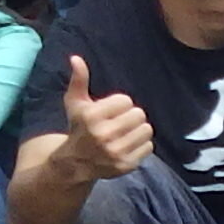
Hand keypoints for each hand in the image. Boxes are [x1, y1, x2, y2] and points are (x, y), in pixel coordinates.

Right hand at [54, 55, 152, 184]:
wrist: (75, 163)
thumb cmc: (78, 127)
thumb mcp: (75, 103)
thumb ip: (78, 79)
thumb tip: (76, 58)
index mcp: (92, 117)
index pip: (126, 101)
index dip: (119, 104)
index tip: (109, 112)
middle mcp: (103, 135)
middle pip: (139, 114)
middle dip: (130, 116)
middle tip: (120, 122)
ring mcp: (115, 152)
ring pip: (146, 130)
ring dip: (138, 130)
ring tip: (125, 133)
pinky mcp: (126, 165)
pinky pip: (149, 147)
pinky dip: (141, 145)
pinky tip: (128, 146)